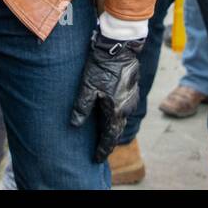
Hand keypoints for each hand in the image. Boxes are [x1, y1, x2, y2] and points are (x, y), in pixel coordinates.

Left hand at [70, 30, 143, 161]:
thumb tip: (74, 125)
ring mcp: (132, 99)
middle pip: (117, 130)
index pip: (109, 138)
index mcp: (115, 111)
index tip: (96, 159)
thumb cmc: (101, 67)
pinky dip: (117, 116)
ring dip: (113, 127)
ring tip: (103, 134)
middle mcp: (126, 108)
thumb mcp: (87, 87)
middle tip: (99, 150)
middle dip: (108, 141)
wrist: (119, 48)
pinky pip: (125, 109)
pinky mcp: (133, 90)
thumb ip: (81, 108)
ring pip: (121, 119)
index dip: (102, 150)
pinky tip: (110, 114)